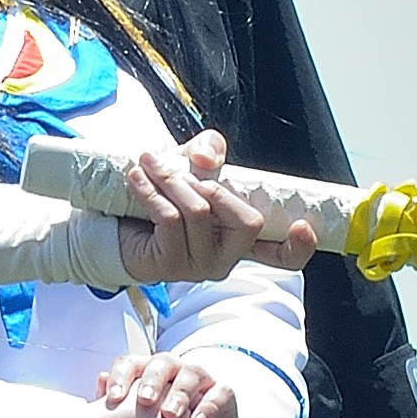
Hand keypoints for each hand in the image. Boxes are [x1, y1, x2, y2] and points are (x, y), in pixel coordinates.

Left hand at [82, 349, 243, 417]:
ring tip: (169, 414)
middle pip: (163, 364)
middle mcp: (175, 370)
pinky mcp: (223, 393)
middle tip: (145, 401)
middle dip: (152, 381)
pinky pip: (219, 394)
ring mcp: (201, 379)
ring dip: (179, 395)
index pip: (133, 363)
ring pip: (190, 375)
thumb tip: (99, 379)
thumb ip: (118, 404)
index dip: (122, 377)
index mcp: (149, 372)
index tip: (113, 397)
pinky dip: (208, 408)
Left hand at [109, 132, 321, 281]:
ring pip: (200, 214)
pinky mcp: (168, 265)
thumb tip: (210, 161)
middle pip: (248, 224)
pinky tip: (136, 178)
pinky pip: (169, 219)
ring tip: (148, 162)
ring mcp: (198, 266)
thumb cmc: (162, 193)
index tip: (302, 225)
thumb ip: (209, 151)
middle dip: (216, 187)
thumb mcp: (191, 164)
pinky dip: (151, 190)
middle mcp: (226, 257)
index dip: (299, 247)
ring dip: (172, 179)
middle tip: (184, 171)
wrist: (114, 218)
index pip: (282, 255)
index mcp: (240, 238)